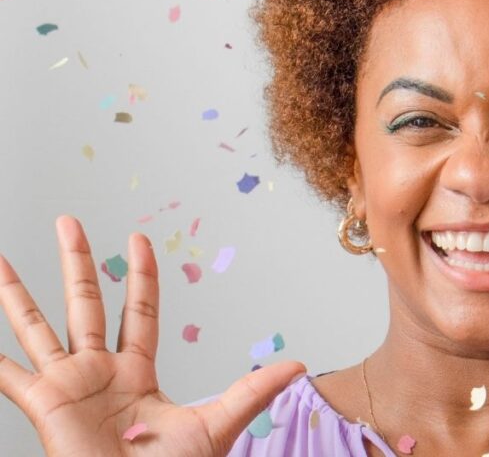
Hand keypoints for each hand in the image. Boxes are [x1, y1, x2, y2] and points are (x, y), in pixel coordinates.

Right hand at [0, 215, 305, 455]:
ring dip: (17, 295)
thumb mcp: (218, 424)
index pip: (138, 311)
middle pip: (85, 304)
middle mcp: (99, 373)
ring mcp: (67, 388)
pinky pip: (8, 376)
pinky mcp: (44, 406)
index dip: (139, 276)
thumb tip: (301, 364)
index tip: (138, 239)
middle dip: (77, 262)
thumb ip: (252, 391)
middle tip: (68, 221)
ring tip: (1, 261)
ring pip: (38, 327)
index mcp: (137, 373)